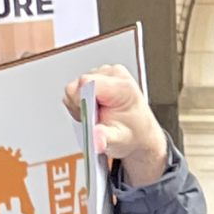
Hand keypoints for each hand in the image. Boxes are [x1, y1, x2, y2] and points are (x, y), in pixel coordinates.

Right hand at [63, 65, 167, 186]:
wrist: (139, 132)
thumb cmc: (133, 133)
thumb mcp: (119, 139)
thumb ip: (104, 137)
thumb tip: (96, 139)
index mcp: (123, 85)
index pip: (87, 81)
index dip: (80, 99)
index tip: (88, 114)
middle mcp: (114, 75)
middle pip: (78, 85)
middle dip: (80, 105)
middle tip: (95, 118)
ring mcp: (105, 74)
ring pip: (75, 87)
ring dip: (80, 104)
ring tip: (96, 114)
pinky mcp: (97, 77)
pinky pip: (75, 89)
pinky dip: (80, 102)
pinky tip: (93, 110)